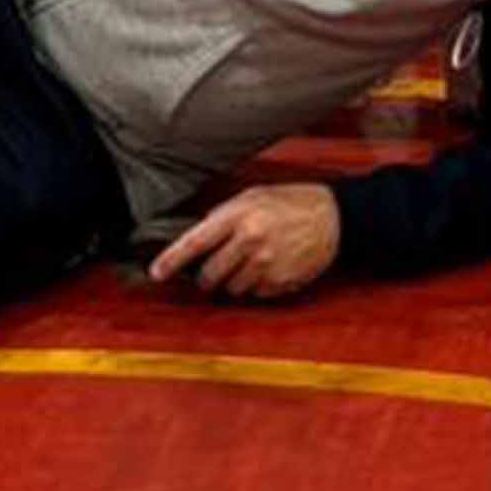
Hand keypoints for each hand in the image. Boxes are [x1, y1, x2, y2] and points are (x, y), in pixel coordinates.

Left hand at [149, 183, 340, 300]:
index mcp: (240, 215)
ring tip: (250, 262)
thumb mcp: (254, 196)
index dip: (172, 260)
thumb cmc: (292, 202)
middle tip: (213, 270)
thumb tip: (197, 240)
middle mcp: (250, 241)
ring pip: (231, 289)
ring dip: (233, 281)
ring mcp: (266, 265)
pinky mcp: (279, 283)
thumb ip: (224, 216)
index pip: (195, 242)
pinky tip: (269, 267)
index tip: (156, 273)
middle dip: (206, 277)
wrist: (334, 217)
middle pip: (210, 275)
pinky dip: (255, 286)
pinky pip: (254, 294)